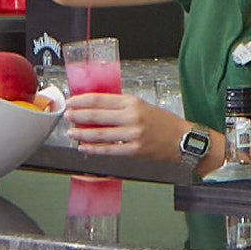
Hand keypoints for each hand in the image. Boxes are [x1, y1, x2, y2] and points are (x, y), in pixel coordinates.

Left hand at [65, 85, 188, 162]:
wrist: (183, 139)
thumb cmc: (163, 123)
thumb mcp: (142, 106)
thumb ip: (121, 107)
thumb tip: (95, 109)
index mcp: (133, 102)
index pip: (100, 99)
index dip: (81, 101)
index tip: (71, 102)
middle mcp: (132, 116)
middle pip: (96, 115)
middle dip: (77, 115)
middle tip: (68, 116)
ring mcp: (133, 134)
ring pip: (99, 134)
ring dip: (81, 133)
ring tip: (72, 132)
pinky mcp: (134, 149)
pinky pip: (108, 149)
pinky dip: (93, 149)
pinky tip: (84, 147)